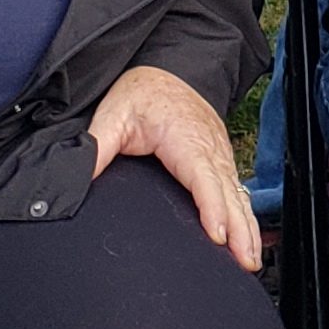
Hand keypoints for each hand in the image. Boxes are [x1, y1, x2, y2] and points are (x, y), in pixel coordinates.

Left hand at [86, 64, 260, 272]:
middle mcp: (208, 147)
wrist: (165, 68)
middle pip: (228, 193)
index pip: (202, 176)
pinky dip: (245, 214)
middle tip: (245, 261)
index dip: (212, 207)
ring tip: (251, 259)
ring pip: (237, 194)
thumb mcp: (113, 114)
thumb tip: (77, 178)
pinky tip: (248, 237)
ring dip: (248, 227)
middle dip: (240, 229)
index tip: (219, 234)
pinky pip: (236, 189)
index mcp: (184, 138)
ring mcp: (218, 154)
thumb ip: (97, 147)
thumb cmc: (142, 90)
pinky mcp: (219, 159)